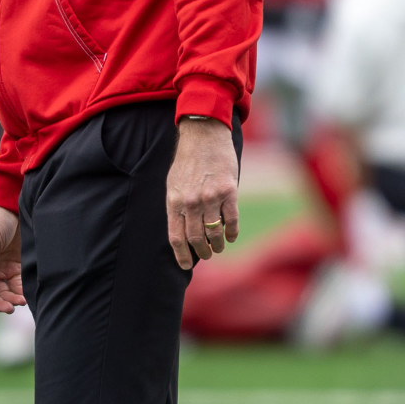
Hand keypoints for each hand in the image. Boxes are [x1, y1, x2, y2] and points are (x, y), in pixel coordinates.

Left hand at [166, 116, 239, 269]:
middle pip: (196, 239)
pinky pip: (231, 221)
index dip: (180, 255)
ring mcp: (210, 198)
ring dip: (217, 245)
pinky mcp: (228, 192)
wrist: (203, 137)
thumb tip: (181, 230)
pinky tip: (231, 236)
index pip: (176, 237)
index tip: (184, 266)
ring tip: (218, 248)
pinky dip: (231, 232)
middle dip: (202, 252)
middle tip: (206, 255)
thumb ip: (177, 206)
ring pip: (214, 233)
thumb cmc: (187, 162)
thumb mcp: (173, 184)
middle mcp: (191, 202)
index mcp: (174, 201)